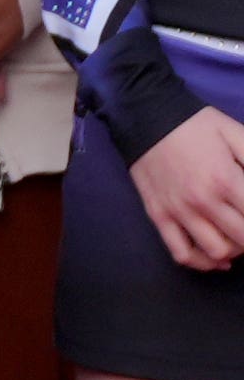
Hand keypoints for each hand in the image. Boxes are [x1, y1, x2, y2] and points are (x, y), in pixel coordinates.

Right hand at [139, 107, 243, 276]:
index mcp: (226, 179)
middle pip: (242, 239)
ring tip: (238, 238)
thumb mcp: (236, 134)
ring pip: (215, 251)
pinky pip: (181, 253)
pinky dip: (201, 263)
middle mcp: (203, 201)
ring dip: (234, 251)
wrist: (145, 116)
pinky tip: (217, 259)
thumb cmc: (197, 125)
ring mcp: (178, 211)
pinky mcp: (159, 216)